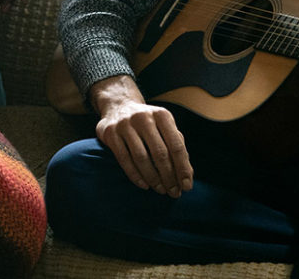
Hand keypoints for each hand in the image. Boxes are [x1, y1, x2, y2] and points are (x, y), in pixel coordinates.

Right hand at [89, 75, 192, 197]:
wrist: (118, 106)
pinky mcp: (110, 133)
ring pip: (141, 158)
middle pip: (160, 153)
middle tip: (174, 192)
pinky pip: (124, 159)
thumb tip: (187, 175)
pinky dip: (135, 175)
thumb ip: (177, 147)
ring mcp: (125, 124)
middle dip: (169, 177)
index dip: (183, 168)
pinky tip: (144, 185)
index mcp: (162, 115)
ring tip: (160, 190)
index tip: (187, 186)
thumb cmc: (148, 123)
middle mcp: (144, 117)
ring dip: (153, 178)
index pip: (176, 145)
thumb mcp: (164, 127)